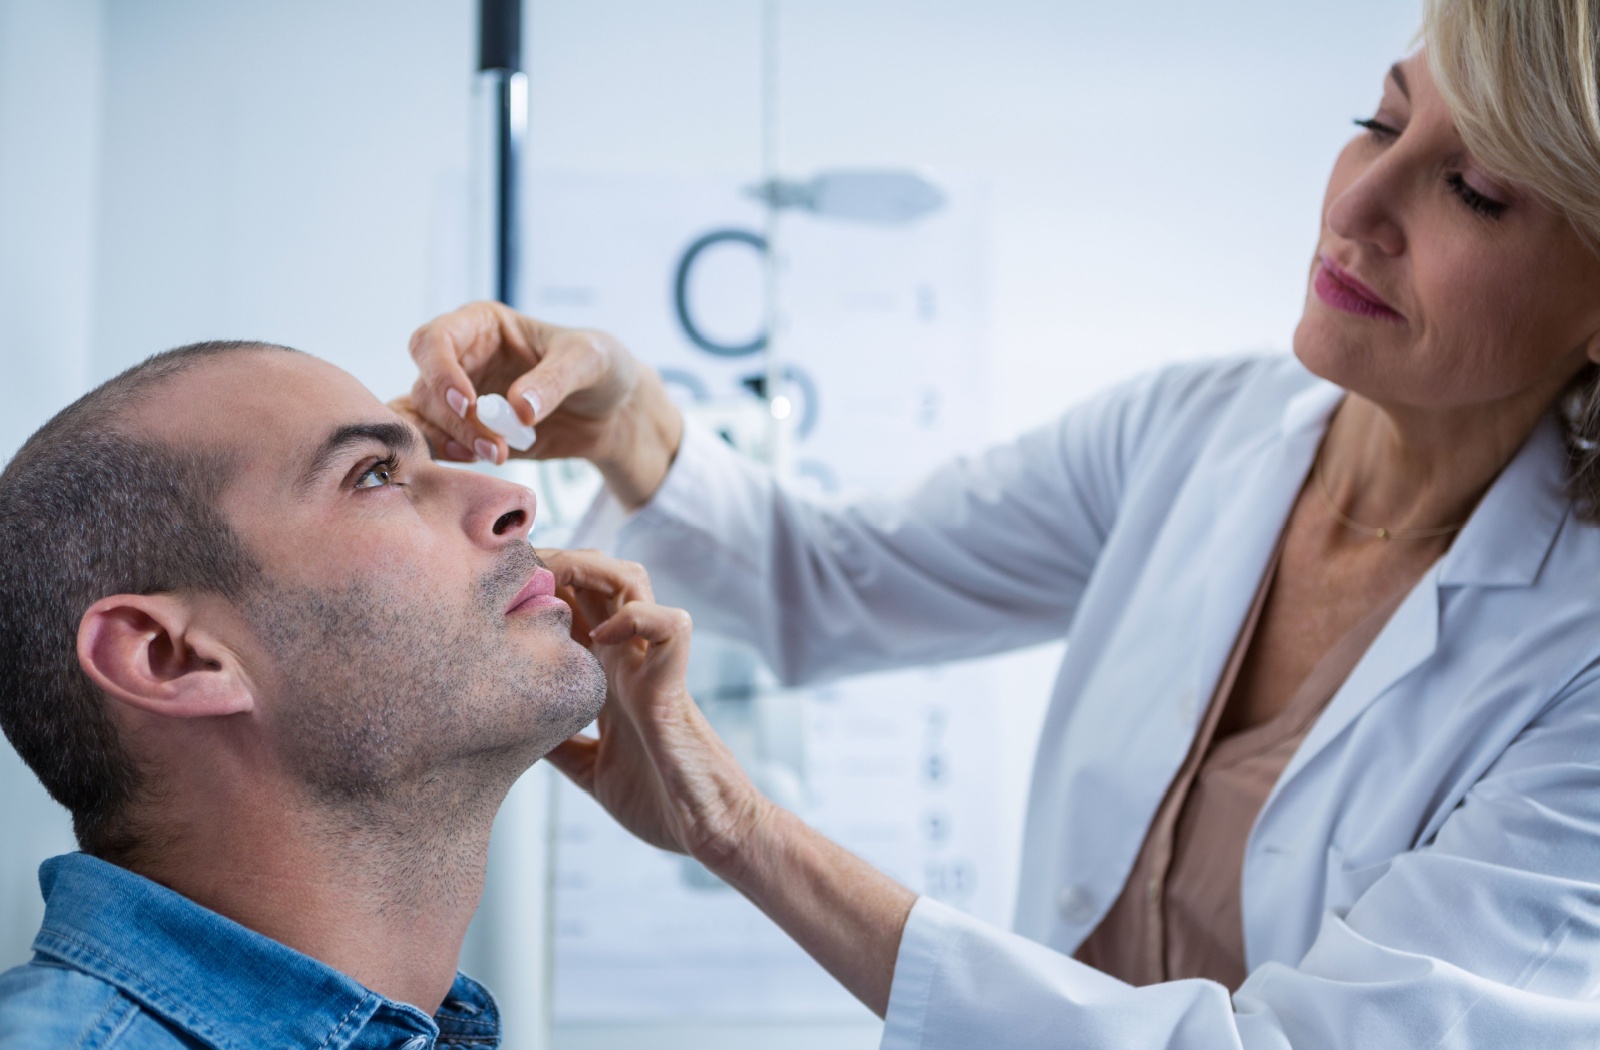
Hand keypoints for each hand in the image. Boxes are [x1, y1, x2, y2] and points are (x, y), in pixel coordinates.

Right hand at [390, 301, 681, 507]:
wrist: (615, 412)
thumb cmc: (601, 367)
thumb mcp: (588, 360)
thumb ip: (554, 380)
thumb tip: (519, 409)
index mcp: (482, 326)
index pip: (433, 340)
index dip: (441, 371)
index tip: (469, 403)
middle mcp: (464, 359)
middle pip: (426, 387)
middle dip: (454, 419)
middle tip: (496, 445)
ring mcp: (463, 398)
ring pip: (425, 420)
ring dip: (452, 442)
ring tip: (498, 456)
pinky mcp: (470, 433)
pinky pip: (439, 444)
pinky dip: (449, 456)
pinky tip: (482, 461)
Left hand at [541, 550, 772, 867]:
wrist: (705, 832)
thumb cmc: (658, 801)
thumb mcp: (588, 768)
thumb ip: (558, 744)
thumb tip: (512, 730)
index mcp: (607, 673)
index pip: (574, 604)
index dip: (540, 585)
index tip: (497, 591)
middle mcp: (628, 659)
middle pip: (598, 574)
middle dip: (555, 562)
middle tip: (516, 575)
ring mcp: (651, 665)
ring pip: (633, 579)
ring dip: (590, 570)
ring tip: (552, 587)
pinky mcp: (673, 684)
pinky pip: (670, 625)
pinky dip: (636, 618)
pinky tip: (600, 639)